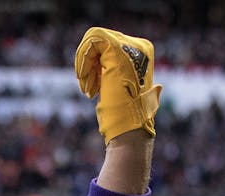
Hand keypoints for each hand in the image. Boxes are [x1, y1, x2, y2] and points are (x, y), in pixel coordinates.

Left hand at [75, 27, 162, 142]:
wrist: (128, 127)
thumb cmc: (123, 114)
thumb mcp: (118, 87)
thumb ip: (114, 72)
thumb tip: (105, 72)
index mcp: (142, 53)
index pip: (107, 46)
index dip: (94, 65)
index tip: (94, 88)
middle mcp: (139, 46)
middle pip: (100, 42)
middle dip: (88, 64)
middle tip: (89, 88)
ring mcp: (129, 47)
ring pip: (94, 39)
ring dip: (84, 63)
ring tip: (87, 86)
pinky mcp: (117, 51)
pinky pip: (92, 41)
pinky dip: (82, 60)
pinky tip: (84, 80)